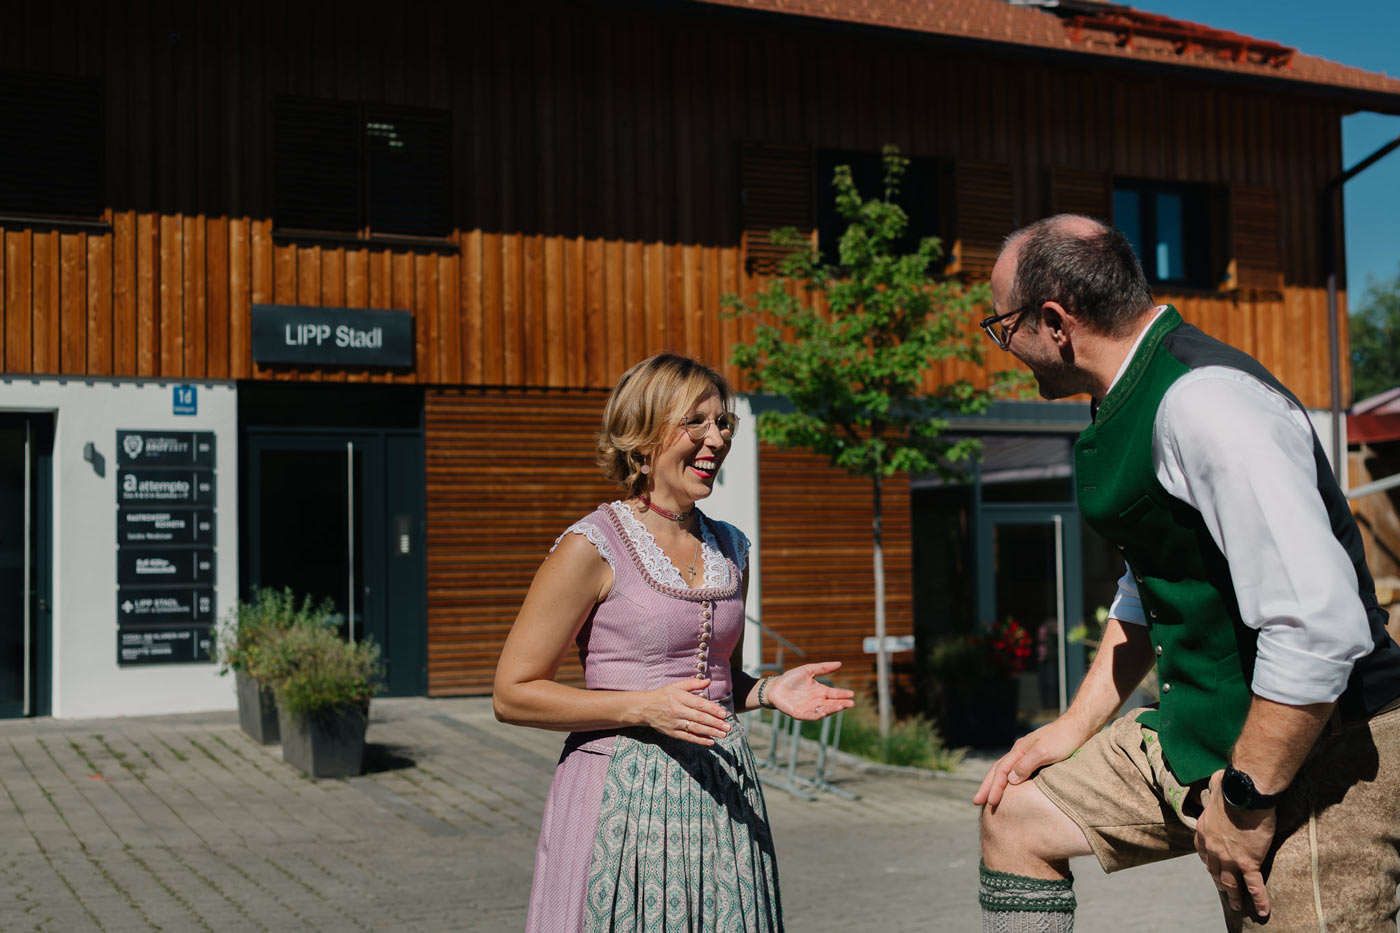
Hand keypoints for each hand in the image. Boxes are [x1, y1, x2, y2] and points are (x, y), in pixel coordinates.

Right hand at [640, 678, 731, 745]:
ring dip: (711, 732)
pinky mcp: (672, 732)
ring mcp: (674, 723)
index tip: (724, 713)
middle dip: (715, 723)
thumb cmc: (663, 695)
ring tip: (723, 734)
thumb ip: (693, 684)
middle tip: (727, 727)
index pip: (699, 704)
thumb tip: (708, 681)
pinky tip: (711, 741)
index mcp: (679, 697)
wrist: (644, 708)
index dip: (712, 709)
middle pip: (699, 718)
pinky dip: (700, 740)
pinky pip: (688, 737)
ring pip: (695, 728)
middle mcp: (677, 710)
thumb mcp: (676, 686)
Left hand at [766, 662, 855, 720]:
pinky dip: (818, 715)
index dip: (843, 694)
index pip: (834, 693)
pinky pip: (811, 716)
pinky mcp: (800, 714)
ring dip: (832, 709)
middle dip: (842, 704)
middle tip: (851, 703)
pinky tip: (824, 713)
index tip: (852, 694)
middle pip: (832, 704)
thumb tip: (840, 663)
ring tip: (841, 706)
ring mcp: (809, 708)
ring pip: (824, 710)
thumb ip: (823, 668)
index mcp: (820, 691)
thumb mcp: (808, 670)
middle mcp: (817, 701)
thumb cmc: (791, 678)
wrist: (775, 687)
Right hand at [973, 716, 1091, 807]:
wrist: (1078, 727)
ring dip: (995, 783)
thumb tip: (1010, 780)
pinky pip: (1016, 770)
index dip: (995, 787)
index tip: (990, 803)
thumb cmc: (1064, 740)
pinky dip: (1007, 780)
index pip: (1002, 771)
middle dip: (987, 786)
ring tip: (988, 796)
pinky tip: (1010, 786)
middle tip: (976, 801)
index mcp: (1019, 750)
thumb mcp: (1044, 752)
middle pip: (998, 770)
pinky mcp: (1036, 758)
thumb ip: (1026, 765)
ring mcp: (1027, 754)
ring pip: (1005, 769)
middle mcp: (1020, 751)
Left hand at [1194, 769, 1275, 918]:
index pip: (1202, 851)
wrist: (1244, 794)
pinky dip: (1259, 900)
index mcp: (1205, 829)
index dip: (1207, 861)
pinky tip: (1262, 911)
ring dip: (1234, 895)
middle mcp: (1213, 847)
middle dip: (1219, 882)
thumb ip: (1215, 788)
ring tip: (1237, 906)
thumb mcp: (1216, 786)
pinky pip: (1254, 885)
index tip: (1211, 867)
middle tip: (1224, 891)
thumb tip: (1218, 780)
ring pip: (1230, 882)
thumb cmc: (1231, 786)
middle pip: (1214, 870)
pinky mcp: (1247, 862)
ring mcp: (1229, 857)